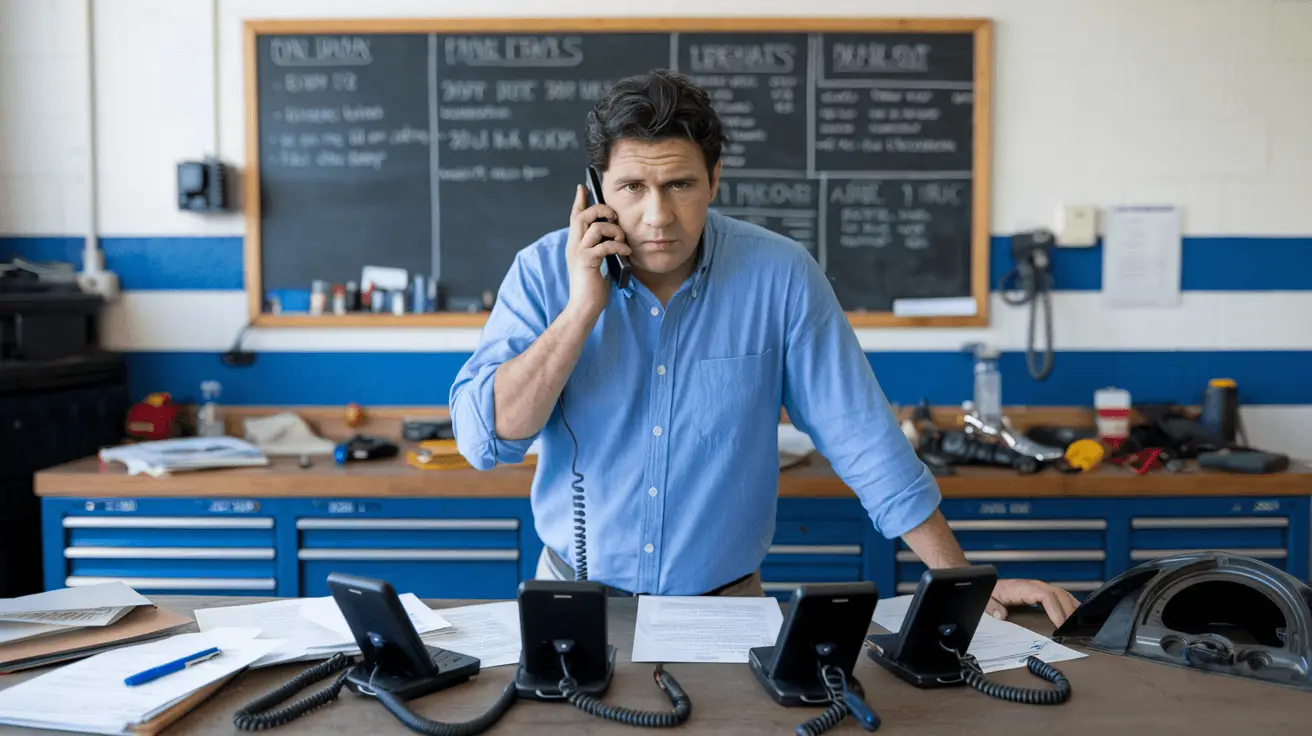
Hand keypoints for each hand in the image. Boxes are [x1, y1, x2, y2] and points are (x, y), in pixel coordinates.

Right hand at [564, 184, 630, 318]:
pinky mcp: (586, 261)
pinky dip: (618, 246)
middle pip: (582, 215)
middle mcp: (573, 245)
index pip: (575, 217)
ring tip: (622, 241)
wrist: (584, 306)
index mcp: (575, 244)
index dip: (579, 201)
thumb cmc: (592, 287)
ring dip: (613, 230)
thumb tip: (613, 237)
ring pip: (594, 227)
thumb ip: (598, 248)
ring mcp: (578, 253)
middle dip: (600, 210)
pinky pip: (604, 245)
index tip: (582, 187)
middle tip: (614, 215)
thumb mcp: (595, 262)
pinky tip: (626, 253)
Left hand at [984, 579, 1079, 626]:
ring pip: (1063, 595)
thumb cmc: (991, 593)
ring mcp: (1040, 589)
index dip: (1056, 610)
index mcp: (1023, 587)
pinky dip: (1070, 606)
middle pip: (1060, 595)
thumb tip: (1001, 615)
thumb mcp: (987, 599)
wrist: (990, 585)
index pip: (1046, 596)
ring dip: (1073, 609)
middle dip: (1069, 612)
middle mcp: (1035, 586)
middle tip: (1074, 630)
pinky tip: (1075, 617)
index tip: (1061, 625)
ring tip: (1079, 625)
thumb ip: (992, 606)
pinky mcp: (1043, 593)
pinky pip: (1061, 598)